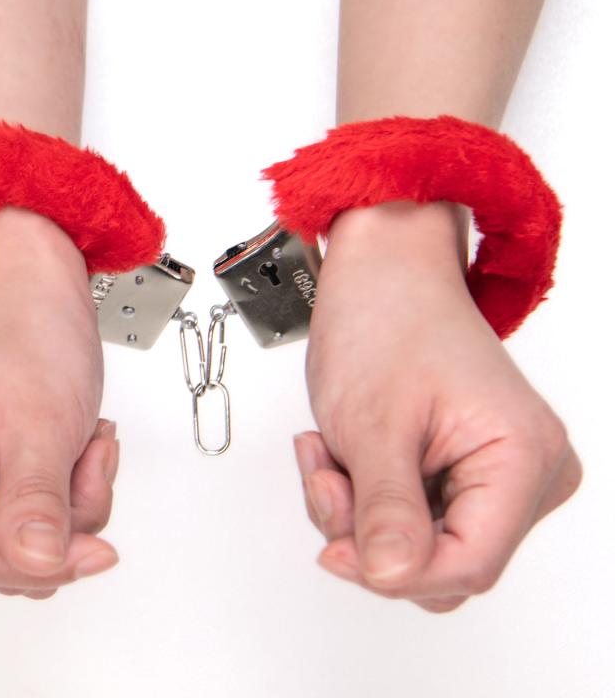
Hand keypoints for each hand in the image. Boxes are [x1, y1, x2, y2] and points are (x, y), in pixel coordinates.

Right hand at [0, 208, 118, 598]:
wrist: (29, 290)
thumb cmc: (25, 326)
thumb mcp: (42, 419)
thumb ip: (38, 501)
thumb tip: (39, 566)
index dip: (37, 563)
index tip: (97, 552)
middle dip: (58, 516)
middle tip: (91, 455)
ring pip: (6, 542)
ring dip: (62, 503)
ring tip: (80, 442)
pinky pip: (10, 521)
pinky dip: (54, 495)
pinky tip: (66, 450)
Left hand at [296, 201, 581, 612]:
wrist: (381, 276)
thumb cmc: (386, 321)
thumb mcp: (374, 424)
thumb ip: (384, 510)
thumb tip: (390, 576)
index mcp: (524, 456)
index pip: (469, 565)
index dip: (396, 571)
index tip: (338, 548)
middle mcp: (524, 471)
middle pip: (443, 561)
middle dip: (368, 531)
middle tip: (327, 476)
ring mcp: (494, 472)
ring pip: (418, 544)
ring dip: (357, 510)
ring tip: (329, 452)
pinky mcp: (461, 469)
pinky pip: (410, 517)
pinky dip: (362, 495)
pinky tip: (341, 452)